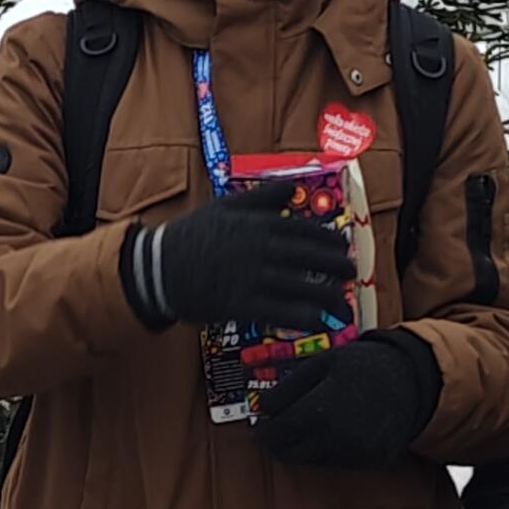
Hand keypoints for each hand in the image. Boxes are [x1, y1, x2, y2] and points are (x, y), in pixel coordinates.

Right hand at [127, 179, 353, 330]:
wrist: (158, 268)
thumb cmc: (191, 235)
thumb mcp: (225, 206)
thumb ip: (262, 197)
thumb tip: (291, 187)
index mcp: (258, 224)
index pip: (305, 230)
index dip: (329, 240)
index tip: (343, 246)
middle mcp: (261, 249)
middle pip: (311, 258)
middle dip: (337, 266)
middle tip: (350, 273)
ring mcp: (253, 278)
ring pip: (303, 287)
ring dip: (329, 296)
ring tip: (344, 304)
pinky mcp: (242, 305)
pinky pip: (282, 312)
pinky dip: (304, 317)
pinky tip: (318, 321)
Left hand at [254, 333, 438, 470]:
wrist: (413, 380)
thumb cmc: (365, 366)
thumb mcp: (323, 363)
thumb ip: (288, 387)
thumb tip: (262, 407)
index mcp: (319, 411)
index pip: (275, 435)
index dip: (264, 430)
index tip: (262, 423)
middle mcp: (334, 439)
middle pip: (289, 453)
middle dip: (279, 441)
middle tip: (280, 425)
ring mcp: (353, 454)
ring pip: (310, 460)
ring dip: (303, 445)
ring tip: (315, 420)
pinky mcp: (368, 462)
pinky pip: (335, 462)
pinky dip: (328, 450)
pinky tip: (337, 428)